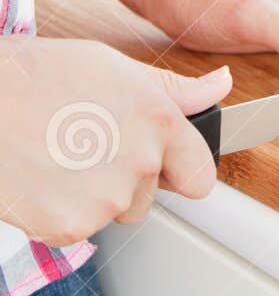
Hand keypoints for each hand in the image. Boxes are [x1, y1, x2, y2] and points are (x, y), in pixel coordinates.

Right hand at [0, 39, 227, 243]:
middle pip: (151, 195)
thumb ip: (175, 89)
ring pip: (115, 212)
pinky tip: (43, 177)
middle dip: (129, 179)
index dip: (179, 169)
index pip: (202, 174)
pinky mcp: (70, 228)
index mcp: (158, 121)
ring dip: (95, 195)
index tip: (161, 162)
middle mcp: (140, 163)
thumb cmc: (39, 76)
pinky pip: (80, 228)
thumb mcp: (114, 67)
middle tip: (86, 145)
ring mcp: (106, 199)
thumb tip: (221, 85)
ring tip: (60, 155)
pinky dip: (62, 210)